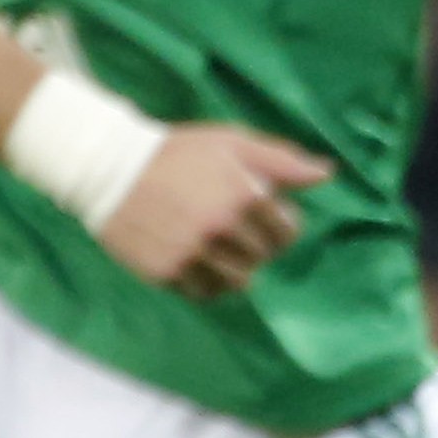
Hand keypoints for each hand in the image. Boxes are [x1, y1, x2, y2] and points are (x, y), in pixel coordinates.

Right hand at [95, 123, 331, 298]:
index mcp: (242, 195)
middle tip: (234, 230)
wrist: (109, 168)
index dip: (279, 225)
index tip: (263, 216)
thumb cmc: (178, 152)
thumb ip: (281, 161)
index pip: (287, 232)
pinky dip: (207, 283)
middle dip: (256, 245)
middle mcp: (220, 228)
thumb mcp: (232, 143)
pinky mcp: (166, 273)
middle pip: (264, 258)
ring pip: (238, 282)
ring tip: (217, 248)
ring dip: (234, 268)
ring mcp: (191, 254)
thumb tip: (328, 173)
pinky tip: (197, 261)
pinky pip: (204, 294)